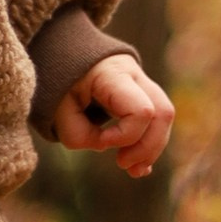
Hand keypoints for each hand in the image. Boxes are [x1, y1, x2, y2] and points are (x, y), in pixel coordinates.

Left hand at [54, 46, 174, 177]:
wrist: (59, 51)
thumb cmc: (56, 79)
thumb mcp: (58, 109)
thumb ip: (80, 135)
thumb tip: (106, 145)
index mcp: (113, 74)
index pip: (141, 111)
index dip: (125, 136)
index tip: (100, 140)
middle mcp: (134, 74)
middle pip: (163, 112)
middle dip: (149, 147)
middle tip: (123, 165)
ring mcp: (141, 81)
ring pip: (164, 116)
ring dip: (152, 148)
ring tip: (133, 170)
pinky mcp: (140, 92)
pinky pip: (155, 118)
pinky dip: (149, 142)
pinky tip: (138, 165)